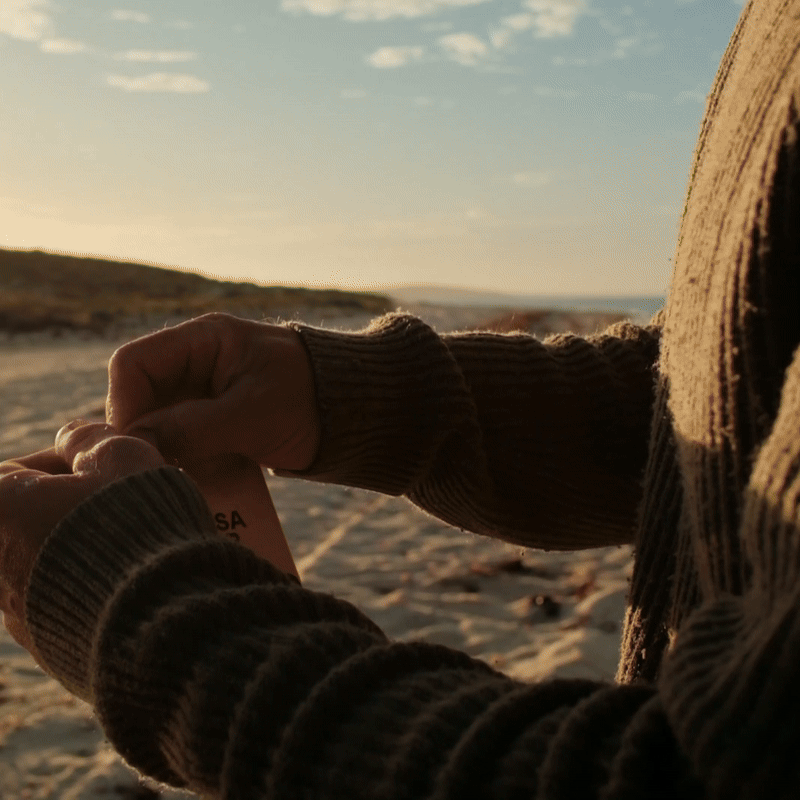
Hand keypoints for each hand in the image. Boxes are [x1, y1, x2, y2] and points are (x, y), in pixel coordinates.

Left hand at [0, 421, 164, 653]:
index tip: (106, 466)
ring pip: (46, 560)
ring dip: (81, 546)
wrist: (163, 619)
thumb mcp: (120, 455)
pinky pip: (63, 602)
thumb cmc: (139, 526)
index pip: (16, 470)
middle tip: (123, 502)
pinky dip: (91, 585)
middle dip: (72, 507)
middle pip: (30, 518)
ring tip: (135, 543)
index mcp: (0, 509)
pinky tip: (134, 581)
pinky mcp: (44, 647)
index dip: (66, 461)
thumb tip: (72, 437)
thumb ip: (86, 438)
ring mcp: (16, 613)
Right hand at [105, 313, 320, 471]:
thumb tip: (135, 449)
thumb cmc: (313, 401)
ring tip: (177, 481)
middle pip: (142, 397)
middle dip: (145, 435)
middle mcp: (199, 363)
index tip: (135, 447)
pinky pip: (187, 442)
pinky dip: (187, 463)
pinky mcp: (221, 422)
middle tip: (154, 472)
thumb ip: (192, 429)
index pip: (133, 364)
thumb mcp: (252, 414)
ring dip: (166, 454)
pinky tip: (197, 483)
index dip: (124, 405)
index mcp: (205, 340)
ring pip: (162, 424)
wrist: (361, 415)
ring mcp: (210, 394)